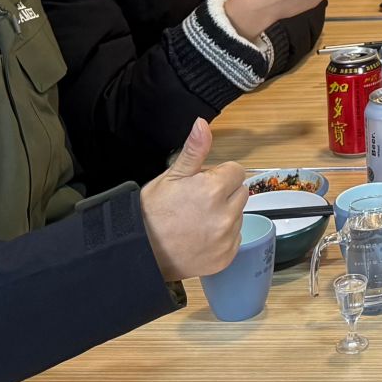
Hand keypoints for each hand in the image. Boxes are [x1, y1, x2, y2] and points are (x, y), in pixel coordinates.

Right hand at [139, 119, 246, 279]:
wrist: (140, 252)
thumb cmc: (152, 214)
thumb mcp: (171, 176)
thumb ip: (194, 150)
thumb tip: (202, 125)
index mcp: (214, 189)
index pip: (236, 171)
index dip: (218, 175)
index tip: (202, 183)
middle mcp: (225, 214)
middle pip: (240, 192)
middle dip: (224, 193)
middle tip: (198, 202)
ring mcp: (227, 238)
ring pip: (238, 215)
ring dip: (224, 214)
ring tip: (197, 221)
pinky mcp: (226, 256)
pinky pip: (235, 238)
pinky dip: (223, 237)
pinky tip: (201, 237)